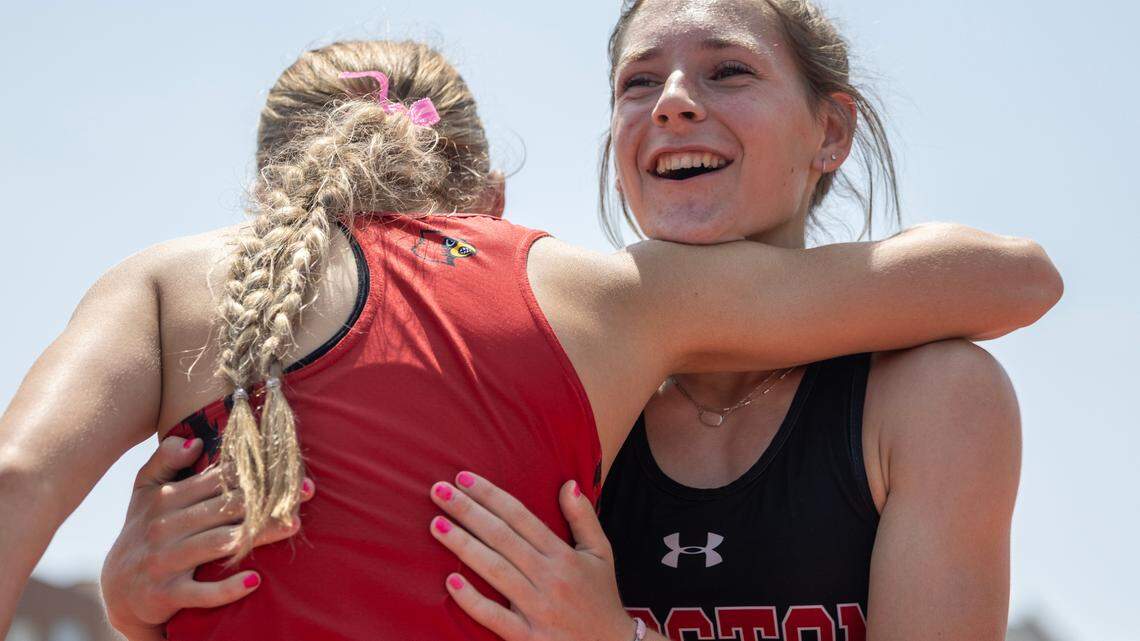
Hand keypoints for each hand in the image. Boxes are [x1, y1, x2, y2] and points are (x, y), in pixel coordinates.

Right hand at [100, 436, 313, 640]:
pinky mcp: (165, 594)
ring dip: (257, 535)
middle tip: (303, 494)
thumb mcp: (144, 492)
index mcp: (166, 499)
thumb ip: (165, 460)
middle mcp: (165, 527)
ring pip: (218, 544)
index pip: (216, 481)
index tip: (288, 467)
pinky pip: (199, 592)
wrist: (118, 589)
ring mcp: (165, 561)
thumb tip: (196, 440)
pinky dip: (225, 589)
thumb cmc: (142, 532)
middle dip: (265, 500)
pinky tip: (254, 581)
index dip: (254, 471)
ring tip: (292, 525)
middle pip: (224, 509)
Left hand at [428, 472, 634, 640]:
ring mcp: (538, 609)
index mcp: (564, 555)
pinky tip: (450, 582)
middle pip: (502, 537)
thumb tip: (568, 484)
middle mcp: (550, 578)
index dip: (491, 495)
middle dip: (467, 511)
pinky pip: (495, 617)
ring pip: (495, 571)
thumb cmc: (602, 598)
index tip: (463, 477)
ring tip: (436, 524)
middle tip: (438, 490)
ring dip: (463, 545)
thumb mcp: (601, 553)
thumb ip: (583, 518)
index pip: (520, 517)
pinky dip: (472, 600)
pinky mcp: (528, 638)